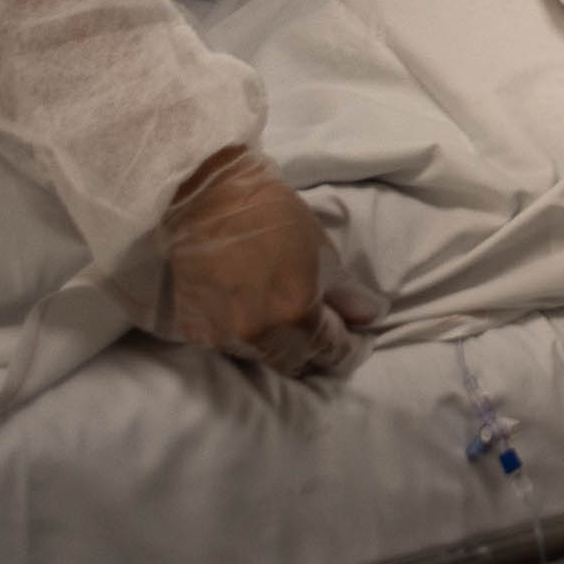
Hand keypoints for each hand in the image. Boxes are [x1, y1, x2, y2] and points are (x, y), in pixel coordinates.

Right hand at [161, 148, 381, 374]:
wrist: (210, 199)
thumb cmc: (275, 217)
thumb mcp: (324, 252)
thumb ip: (347, 294)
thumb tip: (370, 316)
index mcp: (295, 314)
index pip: (331, 352)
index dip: (351, 349)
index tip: (360, 340)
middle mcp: (257, 335)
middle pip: (296, 364)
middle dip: (318, 353)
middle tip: (330, 334)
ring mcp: (221, 337)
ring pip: (262, 358)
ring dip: (281, 346)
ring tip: (289, 321)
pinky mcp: (193, 330)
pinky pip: (229, 346)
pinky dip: (247, 337)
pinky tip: (254, 314)